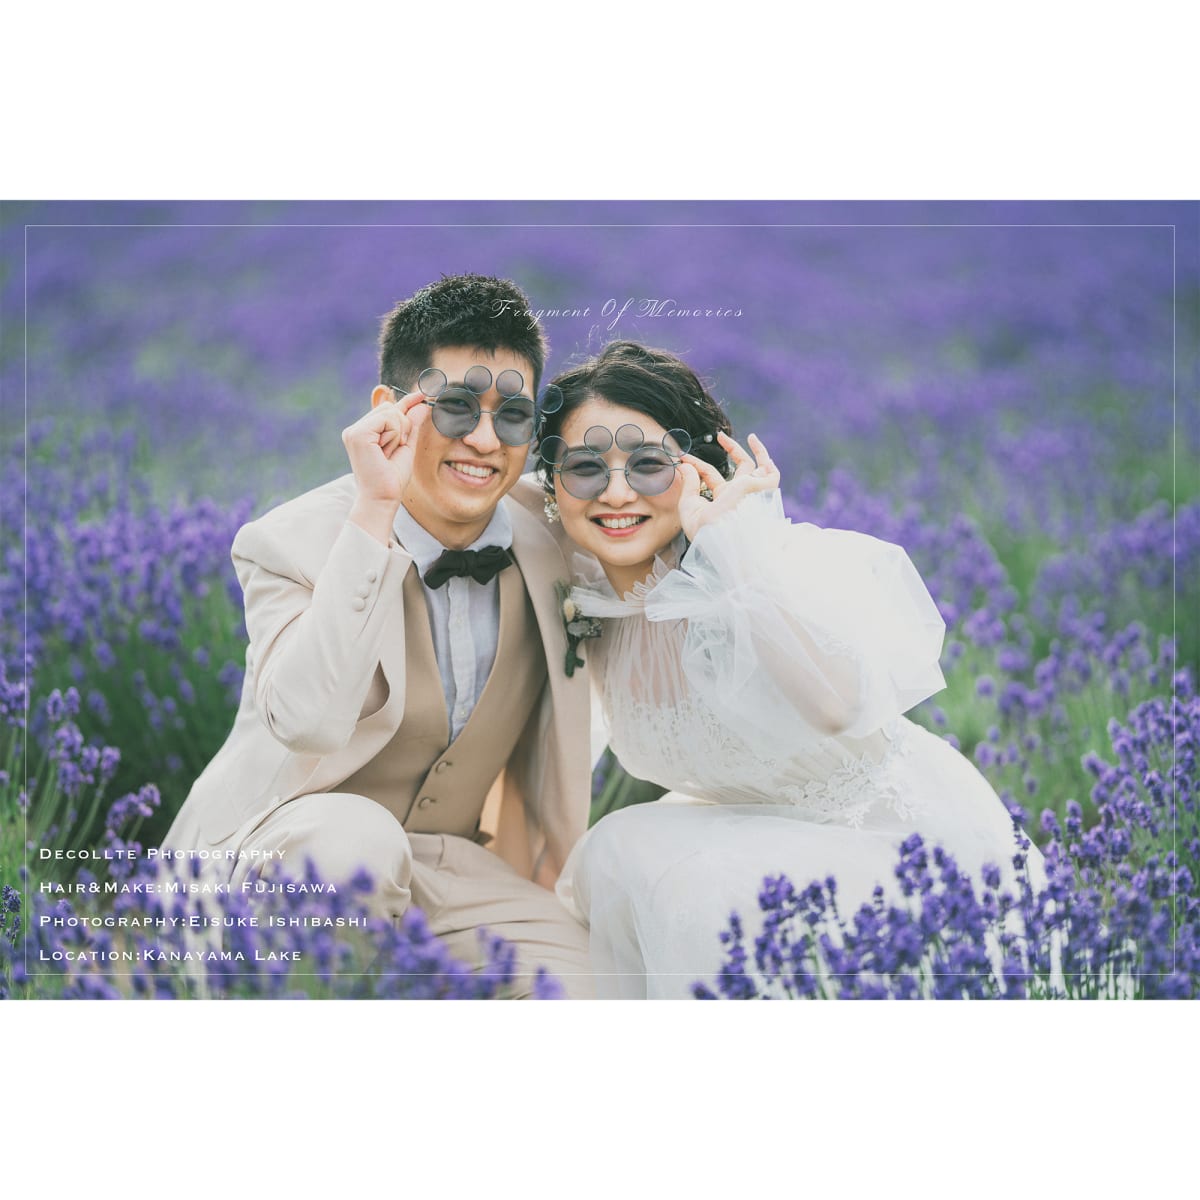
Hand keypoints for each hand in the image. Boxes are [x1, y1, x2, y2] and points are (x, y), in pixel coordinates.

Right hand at [341, 390, 430, 506]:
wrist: (383, 498)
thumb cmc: (392, 479)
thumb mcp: (406, 447)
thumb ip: (411, 425)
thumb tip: (422, 404)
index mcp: (364, 432)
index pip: (387, 410)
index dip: (407, 401)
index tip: (423, 394)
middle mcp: (356, 429)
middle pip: (391, 408)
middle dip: (402, 428)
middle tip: (393, 451)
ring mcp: (354, 430)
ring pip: (391, 412)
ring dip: (399, 433)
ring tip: (388, 453)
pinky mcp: (357, 434)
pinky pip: (388, 419)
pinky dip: (394, 435)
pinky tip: (384, 451)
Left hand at [676, 431, 779, 539]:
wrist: (722, 538)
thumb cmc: (704, 530)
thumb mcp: (689, 505)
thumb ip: (688, 484)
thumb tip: (684, 465)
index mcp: (723, 502)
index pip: (711, 476)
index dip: (697, 465)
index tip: (683, 457)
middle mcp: (740, 496)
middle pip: (740, 470)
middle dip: (732, 450)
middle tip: (720, 435)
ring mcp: (751, 492)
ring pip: (759, 469)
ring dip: (757, 451)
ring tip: (751, 437)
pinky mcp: (761, 489)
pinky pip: (772, 474)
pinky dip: (767, 461)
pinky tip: (757, 445)